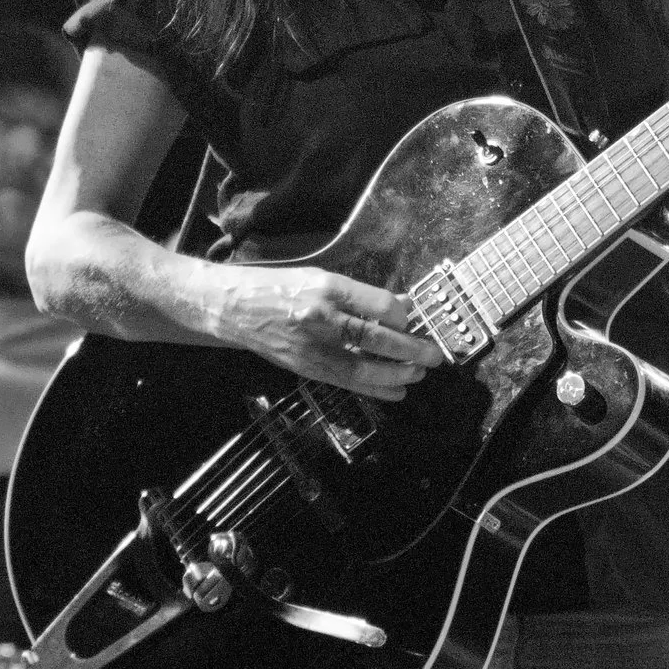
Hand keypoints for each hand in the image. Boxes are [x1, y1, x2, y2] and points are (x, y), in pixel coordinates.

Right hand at [206, 265, 441, 400]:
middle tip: (434, 355)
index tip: (412, 319)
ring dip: (399, 374)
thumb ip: (360, 294)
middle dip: (412, 350)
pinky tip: (397, 390)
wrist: (234, 308)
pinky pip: (348, 382)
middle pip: (377, 338)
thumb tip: (401, 303)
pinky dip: (376, 388)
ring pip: (366, 366)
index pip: (380, 306)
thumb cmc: (278, 286)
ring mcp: (313, 346)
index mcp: (327, 287)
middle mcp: (322, 317)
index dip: (404, 316)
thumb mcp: (320, 278)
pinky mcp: (307, 367)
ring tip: (419, 373)